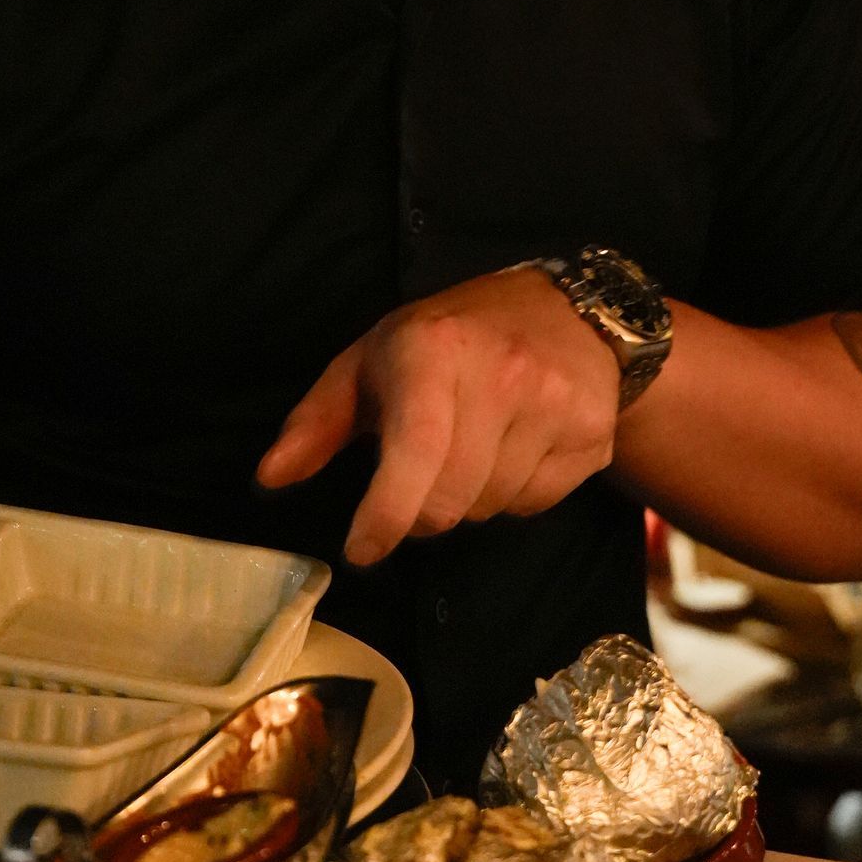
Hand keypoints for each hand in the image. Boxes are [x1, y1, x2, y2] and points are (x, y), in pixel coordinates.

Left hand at [256, 267, 621, 565]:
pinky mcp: (591, 436)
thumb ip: (317, 421)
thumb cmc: (450, 338)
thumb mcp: (372, 360)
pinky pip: (534, 505)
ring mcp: (555, 406)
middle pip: (449, 502)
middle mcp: (502, 375)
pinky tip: (511, 449)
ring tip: (468, 448)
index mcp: (434, 351)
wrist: (569, 313)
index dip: (385, 515)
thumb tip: (269, 478)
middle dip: (418, 514)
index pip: (415, 454)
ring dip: (465, 501)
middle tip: (411, 486)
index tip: (361, 548)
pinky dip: (510, 496)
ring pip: (489, 509)